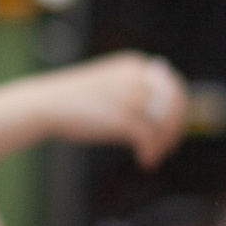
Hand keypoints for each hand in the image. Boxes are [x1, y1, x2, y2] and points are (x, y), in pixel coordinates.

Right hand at [36, 52, 184, 165]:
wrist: (46, 104)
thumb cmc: (75, 100)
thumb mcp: (110, 85)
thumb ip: (136, 91)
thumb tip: (164, 112)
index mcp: (135, 65)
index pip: (174, 85)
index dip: (179, 109)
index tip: (172, 128)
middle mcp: (136, 77)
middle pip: (174, 105)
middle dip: (174, 129)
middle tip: (166, 147)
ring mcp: (129, 96)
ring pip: (165, 122)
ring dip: (164, 143)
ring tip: (153, 155)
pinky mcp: (122, 117)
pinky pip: (150, 136)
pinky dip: (152, 151)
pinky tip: (145, 160)